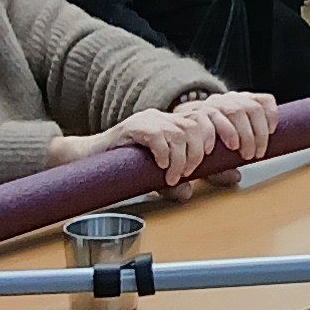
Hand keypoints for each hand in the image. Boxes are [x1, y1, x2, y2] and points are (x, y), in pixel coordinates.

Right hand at [67, 102, 221, 187]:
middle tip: (188, 174)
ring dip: (181, 159)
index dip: (218, 134)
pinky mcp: (132, 127)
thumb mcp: (157, 175)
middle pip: (196, 126)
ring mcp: (147, 120)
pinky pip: (156, 136)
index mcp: (174, 123)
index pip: (205, 119)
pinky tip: (161, 167)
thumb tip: (190, 193)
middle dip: (198, 154)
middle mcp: (163, 117)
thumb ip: (177, 181)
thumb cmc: (124, 167)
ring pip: (179, 133)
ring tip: (172, 176)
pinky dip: (164, 154)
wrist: (89, 160)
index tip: (221, 155)